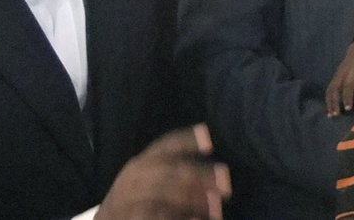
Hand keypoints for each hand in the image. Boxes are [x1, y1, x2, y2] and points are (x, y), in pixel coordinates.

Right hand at [96, 124, 230, 219]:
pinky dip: (177, 219)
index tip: (210, 142)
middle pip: (168, 172)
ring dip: (191, 202)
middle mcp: (134, 178)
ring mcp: (127, 201)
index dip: (187, 141)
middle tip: (227, 185)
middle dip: (198, 176)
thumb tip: (220, 176)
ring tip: (216, 210)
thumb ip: (178, 170)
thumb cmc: (139, 197)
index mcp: (143, 162)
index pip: (166, 146)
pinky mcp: (127, 218)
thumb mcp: (152, 177)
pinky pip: (153, 216)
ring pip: (160, 198)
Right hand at [326, 41, 353, 115]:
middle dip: (334, 102)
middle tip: (336, 115)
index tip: (347, 108)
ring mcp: (336, 75)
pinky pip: (329, 88)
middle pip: (335, 89)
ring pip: (330, 89)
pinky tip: (329, 109)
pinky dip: (328, 99)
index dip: (347, 97)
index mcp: (352, 73)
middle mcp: (342, 74)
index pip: (348, 86)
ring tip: (330, 115)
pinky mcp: (334, 77)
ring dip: (329, 102)